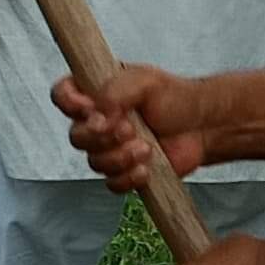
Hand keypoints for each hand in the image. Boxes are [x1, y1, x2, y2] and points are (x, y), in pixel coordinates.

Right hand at [51, 64, 209, 192]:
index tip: (88, 108)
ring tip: (146, 147)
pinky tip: (146, 167)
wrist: (202, 127)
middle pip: (76, 136)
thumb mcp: (146, 81)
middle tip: (129, 128)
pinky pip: (112, 183)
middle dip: (103, 137)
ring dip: (120, 157)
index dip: (69, 104)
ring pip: (95, 162)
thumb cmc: (176, 98)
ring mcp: (109, 148)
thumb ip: (115, 91)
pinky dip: (128, 178)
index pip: (63, 95)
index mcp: (97, 92)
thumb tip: (96, 115)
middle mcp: (98, 121)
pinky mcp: (124, 171)